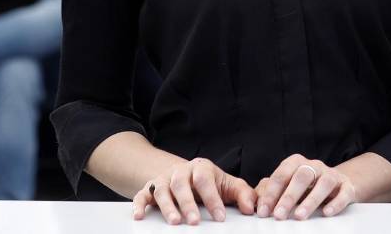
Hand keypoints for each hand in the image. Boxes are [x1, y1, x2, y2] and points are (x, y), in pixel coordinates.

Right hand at [132, 157, 255, 223]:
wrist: (185, 175)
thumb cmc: (209, 183)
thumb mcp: (227, 185)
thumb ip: (242, 194)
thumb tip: (251, 208)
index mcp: (201, 168)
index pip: (206, 180)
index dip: (212, 198)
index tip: (219, 217)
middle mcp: (180, 171)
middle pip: (181, 184)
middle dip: (188, 204)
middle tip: (194, 222)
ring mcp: (163, 179)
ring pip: (162, 190)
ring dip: (167, 206)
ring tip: (174, 222)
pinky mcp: (148, 189)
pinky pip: (141, 195)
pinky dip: (139, 205)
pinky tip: (140, 216)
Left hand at [254, 155, 355, 219]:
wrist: (335, 185)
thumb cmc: (303, 188)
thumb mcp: (284, 187)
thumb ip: (268, 192)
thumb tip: (255, 204)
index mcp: (296, 163)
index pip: (282, 174)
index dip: (271, 193)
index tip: (263, 211)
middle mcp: (315, 166)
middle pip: (302, 176)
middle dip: (289, 196)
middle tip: (278, 215)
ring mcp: (332, 175)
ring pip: (324, 182)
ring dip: (311, 200)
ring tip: (299, 216)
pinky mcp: (347, 186)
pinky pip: (344, 192)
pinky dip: (336, 202)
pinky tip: (326, 213)